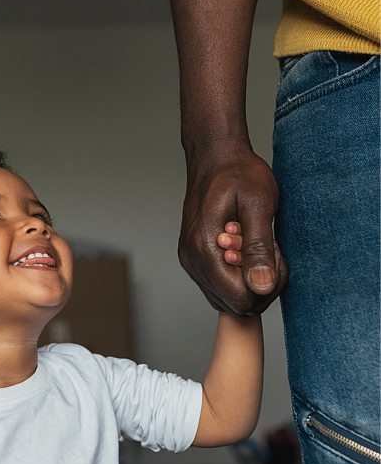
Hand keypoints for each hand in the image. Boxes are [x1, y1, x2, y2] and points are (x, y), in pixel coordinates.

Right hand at [179, 144, 286, 315]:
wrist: (215, 158)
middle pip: (233, 304)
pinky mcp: (194, 261)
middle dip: (259, 285)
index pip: (239, 299)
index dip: (265, 286)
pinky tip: (247, 252)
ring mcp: (190, 263)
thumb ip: (259, 248)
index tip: (274, 254)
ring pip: (227, 299)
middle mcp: (191, 260)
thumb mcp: (259, 204)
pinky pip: (220, 287)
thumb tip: (262, 286)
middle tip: (269, 249)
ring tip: (257, 247)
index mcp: (204, 248)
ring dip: (250, 282)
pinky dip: (239, 277)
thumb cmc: (239, 174)